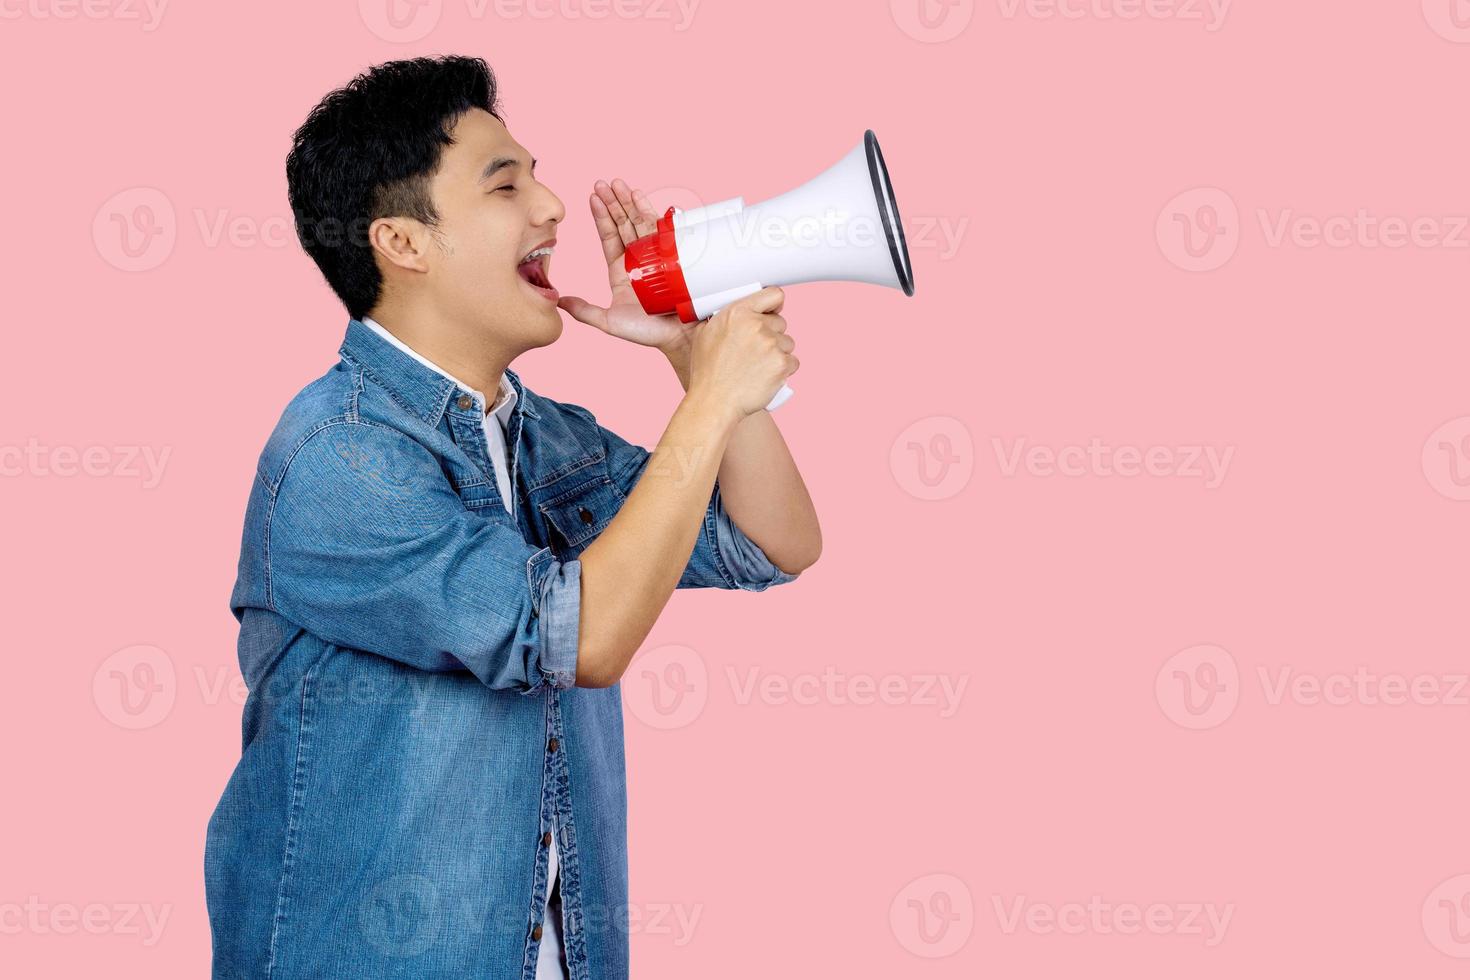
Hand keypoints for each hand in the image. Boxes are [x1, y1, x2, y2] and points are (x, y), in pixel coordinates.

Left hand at [557, 178, 695, 355]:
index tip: (592, 198)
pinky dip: (649, 210)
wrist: (678, 336)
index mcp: (621, 270)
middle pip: (622, 224)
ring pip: (638, 222)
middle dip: (612, 203)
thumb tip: (559, 301)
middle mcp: (638, 259)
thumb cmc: (646, 332)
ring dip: (628, 201)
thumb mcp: (609, 322)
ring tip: (618, 183)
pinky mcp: (672, 253)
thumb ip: (584, 311)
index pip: (608, 237)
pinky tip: (639, 196)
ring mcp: (656, 254)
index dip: (600, 218)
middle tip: (602, 183)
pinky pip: (659, 227)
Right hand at [688, 287, 797, 419]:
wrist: (714, 403)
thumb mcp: (705, 335)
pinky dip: (783, 370)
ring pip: (788, 343)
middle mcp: (756, 325)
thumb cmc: (707, 373)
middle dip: (772, 335)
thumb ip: (724, 318)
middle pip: (781, 322)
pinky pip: (792, 362)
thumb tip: (734, 313)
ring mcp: (771, 344)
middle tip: (755, 352)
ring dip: (778, 353)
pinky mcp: (782, 363)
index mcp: (738, 312)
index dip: (774, 305)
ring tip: (758, 367)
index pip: (774, 294)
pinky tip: (766, 376)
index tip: (771, 313)